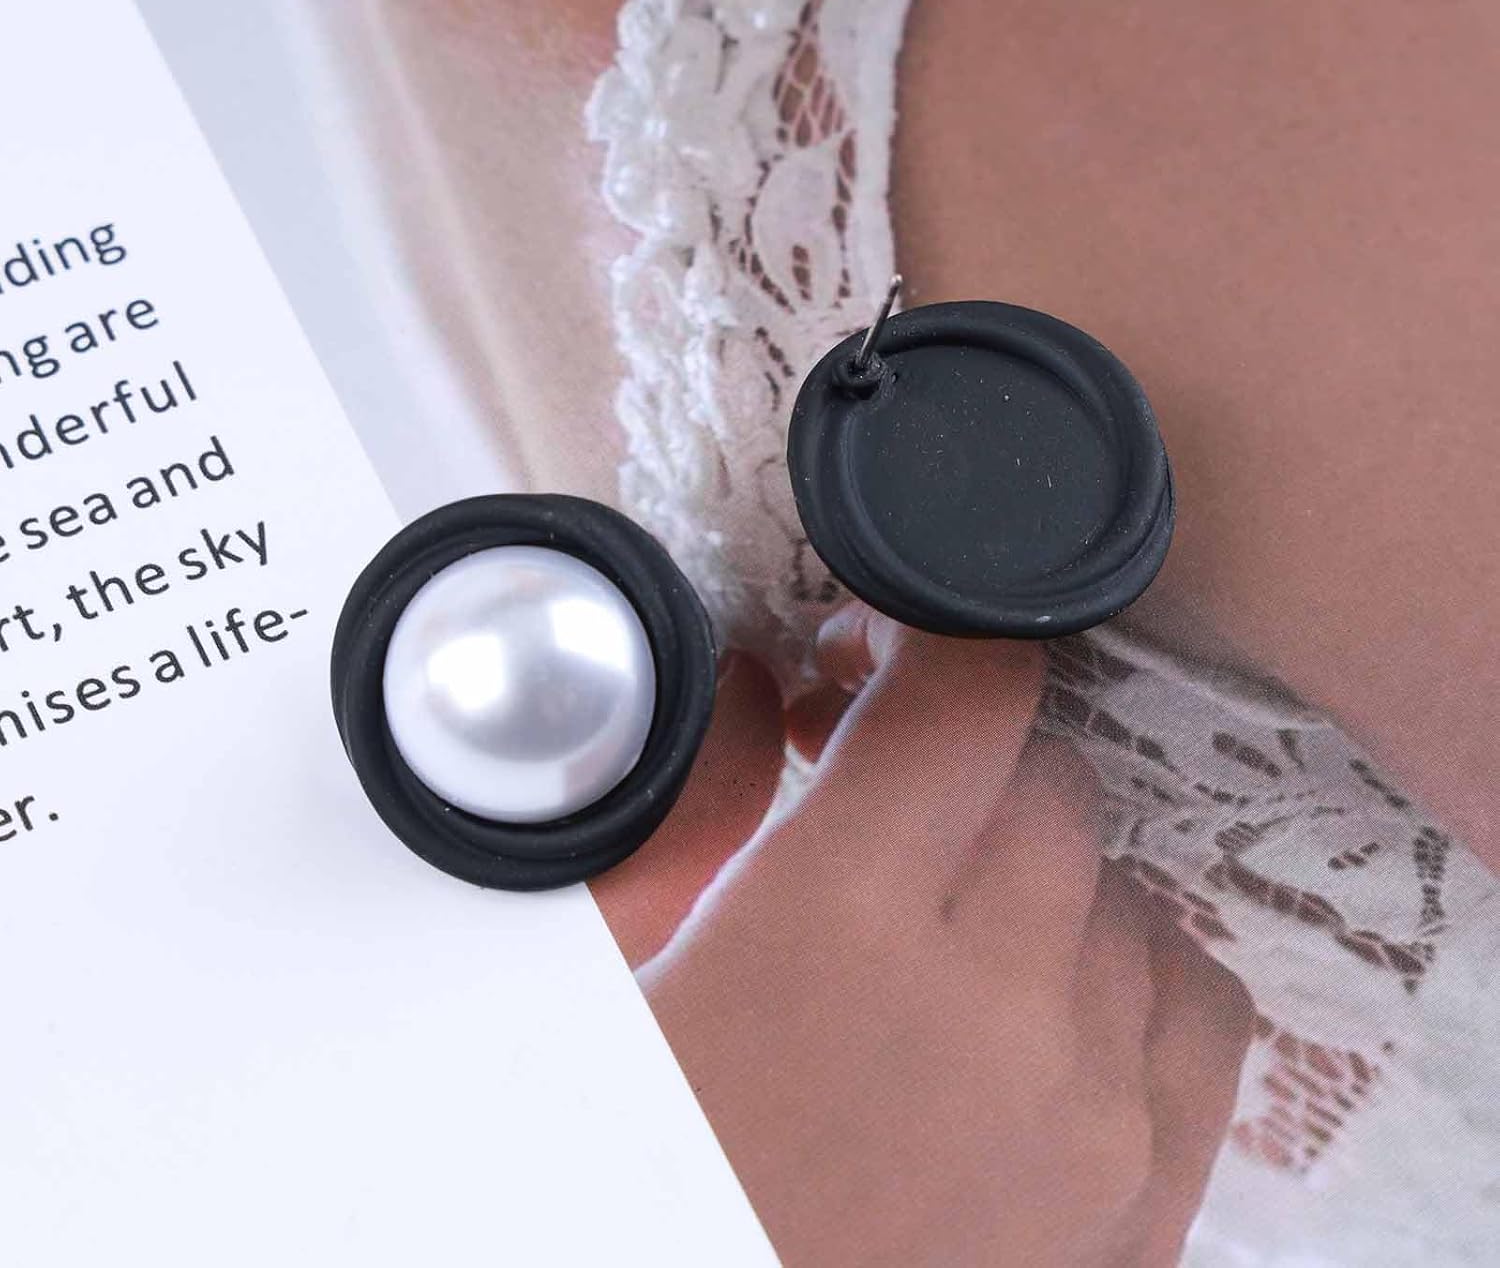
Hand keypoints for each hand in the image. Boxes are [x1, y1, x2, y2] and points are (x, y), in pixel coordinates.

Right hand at [645, 607, 1252, 1266]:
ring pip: (1126, 886)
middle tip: (885, 803)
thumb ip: (689, 801)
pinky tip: (1050, 987)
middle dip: (962, 767)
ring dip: (1042, 869)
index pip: (971, 692)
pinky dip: (1134, 966)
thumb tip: (757, 687)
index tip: (885, 658)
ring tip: (952, 915)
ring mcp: (1090, 1111)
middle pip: (1049, 782)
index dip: (930, 644)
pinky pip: (1199, 1003)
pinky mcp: (1141, 1202)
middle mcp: (993, 1003)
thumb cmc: (637, 1177)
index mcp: (836, 920)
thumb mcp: (611, 976)